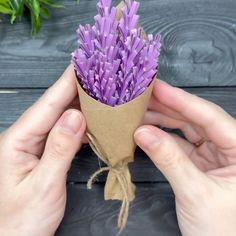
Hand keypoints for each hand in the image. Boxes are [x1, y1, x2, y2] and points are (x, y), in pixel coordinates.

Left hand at [0, 65, 85, 235]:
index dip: (65, 83)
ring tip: (100, 91)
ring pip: (62, 118)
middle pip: (55, 107)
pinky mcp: (49, 152)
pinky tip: (94, 117)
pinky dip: (81, 123)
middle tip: (98, 74)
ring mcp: (38, 144)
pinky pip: (67, 132)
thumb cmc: (22, 219)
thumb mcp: (42, 185)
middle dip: (76, 89)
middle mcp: (27, 137)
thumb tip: (75, 116)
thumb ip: (59, 149)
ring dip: (81, 104)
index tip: (82, 64)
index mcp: (18, 140)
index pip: (46, 105)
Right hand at [134, 80, 235, 235]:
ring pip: (186, 130)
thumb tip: (141, 133)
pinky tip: (146, 132)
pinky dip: (162, 139)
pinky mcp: (200, 164)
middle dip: (168, 107)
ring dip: (163, 121)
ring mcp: (213, 155)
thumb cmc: (222, 230)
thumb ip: (169, 161)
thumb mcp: (195, 193)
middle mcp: (229, 147)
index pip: (209, 117)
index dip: (181, 100)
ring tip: (140, 112)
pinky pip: (179, 145)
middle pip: (195, 119)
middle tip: (144, 96)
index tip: (157, 87)